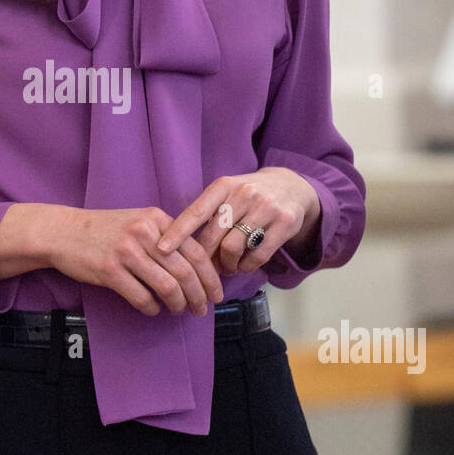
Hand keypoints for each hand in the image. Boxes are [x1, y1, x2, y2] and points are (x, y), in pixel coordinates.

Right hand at [46, 205, 224, 316]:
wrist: (63, 232)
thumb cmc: (104, 230)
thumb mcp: (139, 222)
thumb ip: (166, 237)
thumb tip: (197, 268)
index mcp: (157, 219)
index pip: (196, 251)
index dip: (210, 277)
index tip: (216, 294)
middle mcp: (144, 233)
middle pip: (185, 272)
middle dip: (199, 296)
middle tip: (202, 309)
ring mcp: (126, 252)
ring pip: (167, 287)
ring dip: (178, 305)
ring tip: (179, 311)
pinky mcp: (109, 271)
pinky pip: (141, 298)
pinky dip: (152, 309)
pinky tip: (152, 310)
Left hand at [155, 170, 321, 275]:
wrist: (292, 186)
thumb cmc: (249, 196)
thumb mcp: (227, 194)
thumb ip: (208, 215)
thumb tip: (182, 249)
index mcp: (223, 186)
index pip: (196, 212)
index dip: (177, 232)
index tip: (161, 249)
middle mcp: (244, 194)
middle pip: (213, 236)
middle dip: (205, 258)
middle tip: (203, 269)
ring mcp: (265, 208)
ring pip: (233, 248)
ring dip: (227, 264)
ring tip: (227, 267)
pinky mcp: (284, 223)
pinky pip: (257, 256)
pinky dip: (246, 266)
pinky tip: (244, 264)